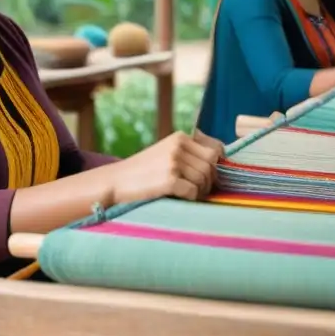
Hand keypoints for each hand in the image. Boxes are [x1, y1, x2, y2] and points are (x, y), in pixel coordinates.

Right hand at [109, 130, 224, 205]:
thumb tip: (219, 162)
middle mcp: (178, 146)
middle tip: (200, 190)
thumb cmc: (143, 171)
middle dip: (211, 180)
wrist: (115, 181)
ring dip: (200, 191)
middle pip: (212, 164)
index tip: (211, 176)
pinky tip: (181, 198)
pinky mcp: (169, 179)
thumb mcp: (166, 152)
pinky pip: (193, 191)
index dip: (218, 164)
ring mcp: (173, 162)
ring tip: (188, 195)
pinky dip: (191, 198)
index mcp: (180, 137)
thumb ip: (189, 153)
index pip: (216, 148)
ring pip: (204, 178)